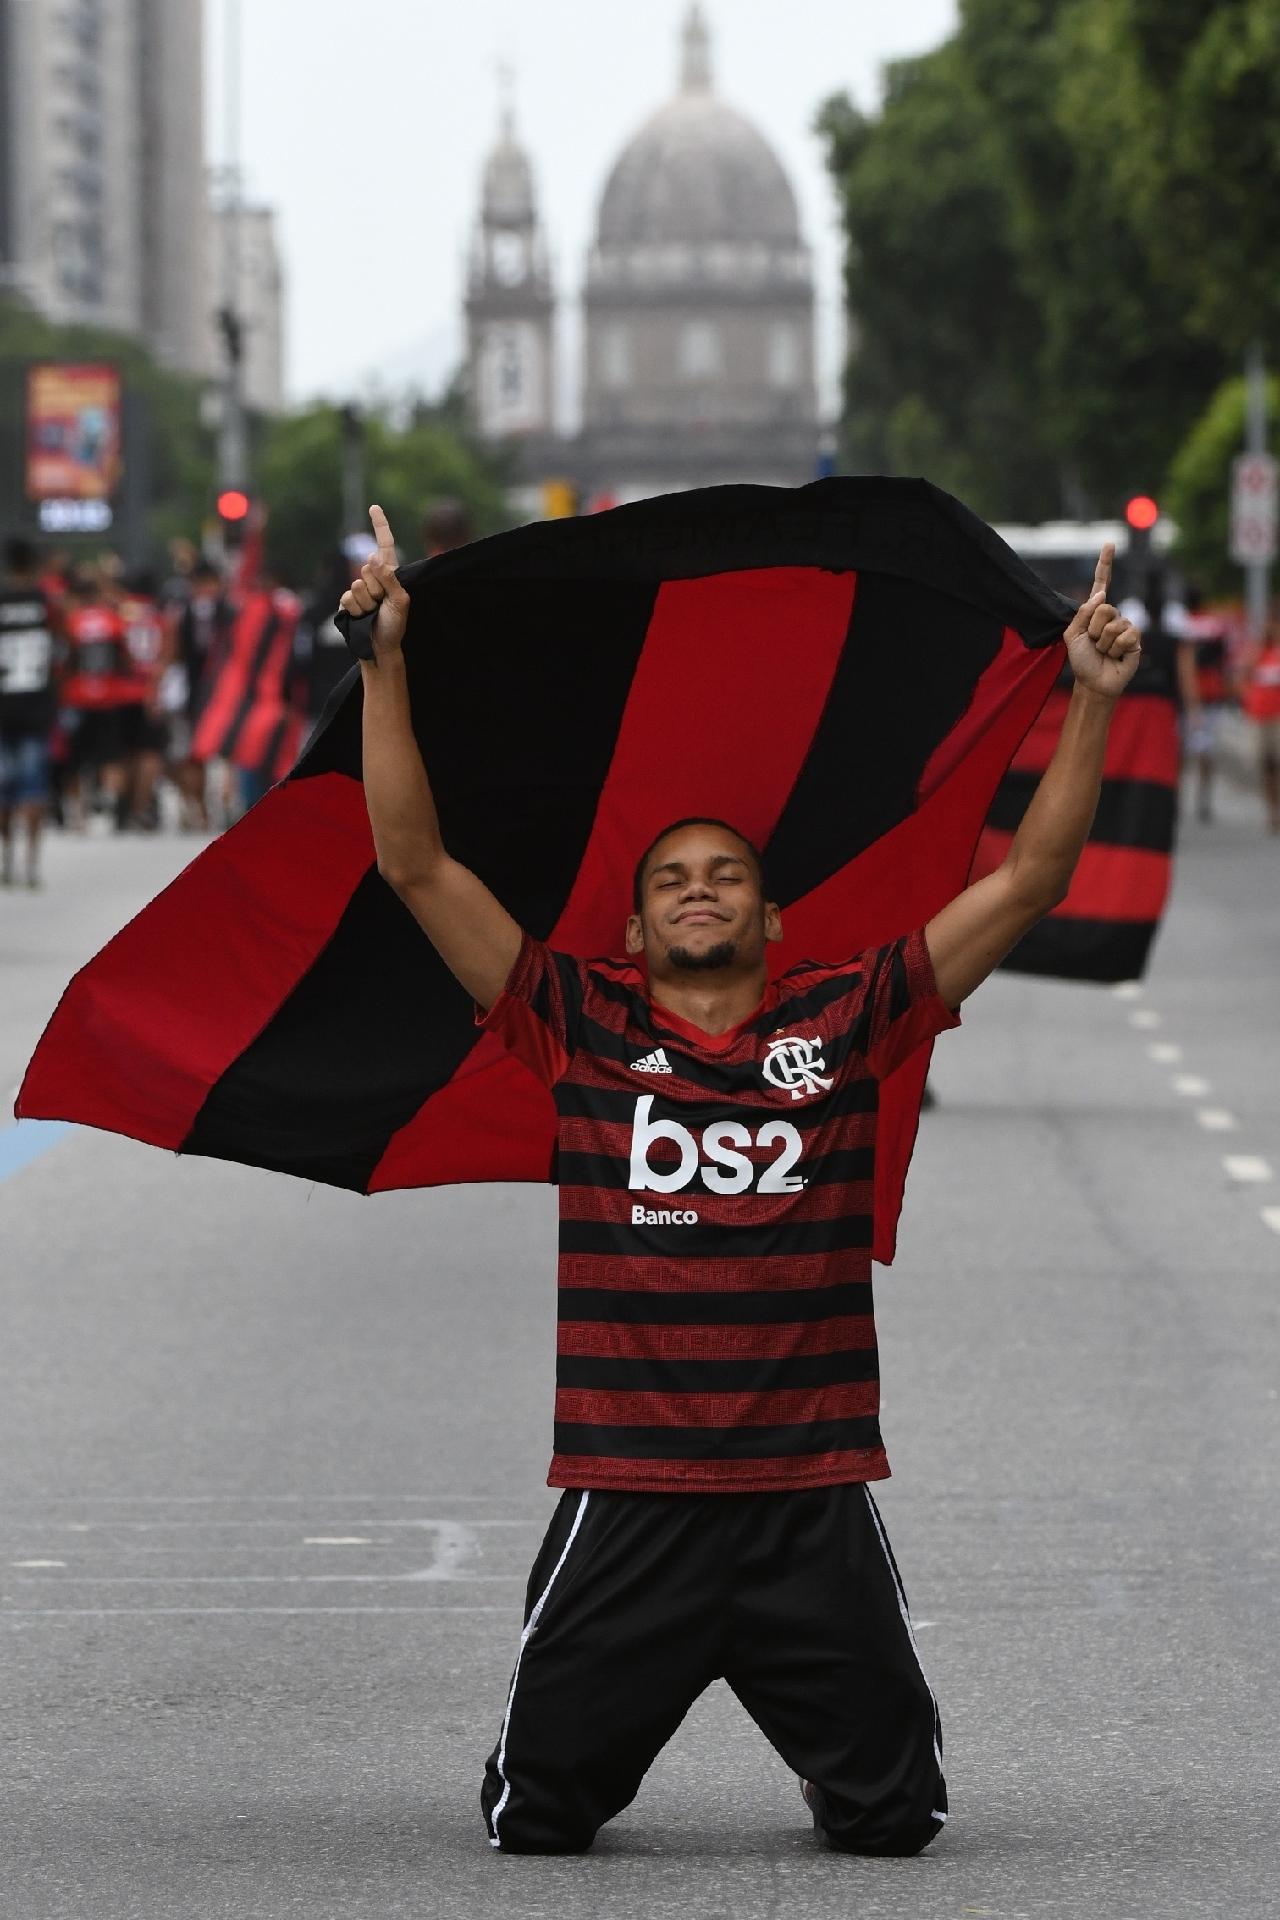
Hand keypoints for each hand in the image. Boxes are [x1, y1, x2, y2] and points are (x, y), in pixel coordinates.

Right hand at [339, 505, 409, 658]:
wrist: (380, 647)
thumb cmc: (395, 626)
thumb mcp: (400, 601)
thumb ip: (389, 579)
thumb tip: (373, 558)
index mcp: (390, 574)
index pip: (385, 545)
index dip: (380, 526)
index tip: (374, 507)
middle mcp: (374, 578)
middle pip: (367, 569)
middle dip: (376, 588)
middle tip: (382, 604)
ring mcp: (359, 589)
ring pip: (357, 585)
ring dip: (367, 602)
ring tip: (374, 613)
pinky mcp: (347, 602)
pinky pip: (347, 598)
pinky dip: (356, 609)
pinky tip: (362, 617)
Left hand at [1063, 543, 1140, 698]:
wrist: (1093, 682)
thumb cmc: (1082, 660)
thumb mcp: (1072, 635)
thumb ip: (1083, 613)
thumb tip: (1102, 594)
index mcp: (1095, 611)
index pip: (1102, 583)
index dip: (1105, 564)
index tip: (1109, 544)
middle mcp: (1112, 615)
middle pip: (1104, 608)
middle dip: (1094, 630)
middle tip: (1094, 644)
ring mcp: (1125, 626)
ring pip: (1113, 625)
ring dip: (1103, 643)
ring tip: (1104, 652)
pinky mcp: (1135, 639)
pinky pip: (1126, 635)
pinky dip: (1116, 649)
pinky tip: (1116, 656)